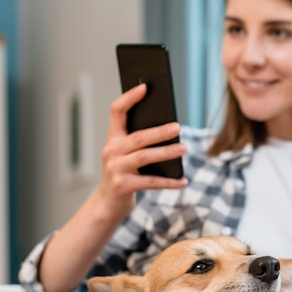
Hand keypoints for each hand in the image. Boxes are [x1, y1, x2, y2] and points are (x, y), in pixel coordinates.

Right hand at [98, 83, 187, 219]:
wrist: (107, 204)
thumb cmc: (123, 174)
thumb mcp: (127, 156)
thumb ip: (140, 143)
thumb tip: (171, 131)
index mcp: (112, 139)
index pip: (116, 111)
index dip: (129, 98)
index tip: (145, 87)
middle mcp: (111, 151)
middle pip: (138, 137)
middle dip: (159, 131)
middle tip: (178, 127)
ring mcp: (115, 169)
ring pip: (145, 156)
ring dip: (167, 152)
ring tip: (184, 148)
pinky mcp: (123, 186)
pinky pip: (151, 182)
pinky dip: (169, 182)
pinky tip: (183, 180)